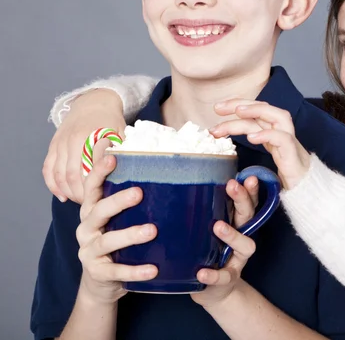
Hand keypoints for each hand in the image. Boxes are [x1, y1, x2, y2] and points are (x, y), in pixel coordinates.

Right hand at [42, 89, 125, 203]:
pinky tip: (62, 196)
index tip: (103, 200)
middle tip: (91, 205)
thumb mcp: (121, 134)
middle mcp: (72, 140)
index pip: (90, 170)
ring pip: (58, 175)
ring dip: (67, 191)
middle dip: (80, 194)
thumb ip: (121, 152)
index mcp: (92, 137)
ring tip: (80, 202)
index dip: (94, 188)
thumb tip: (129, 174)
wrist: (94, 102)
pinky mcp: (53, 145)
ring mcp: (60, 143)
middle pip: (71, 175)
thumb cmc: (111, 121)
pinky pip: (48, 169)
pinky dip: (53, 185)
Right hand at [76, 154, 157, 304]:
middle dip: (118, 201)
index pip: (91, 188)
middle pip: (98, 211)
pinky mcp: (97, 273)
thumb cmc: (116, 243)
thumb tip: (160, 172)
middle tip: (138, 193)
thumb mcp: (118, 220)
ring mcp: (89, 251)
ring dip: (130, 234)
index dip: (99, 172)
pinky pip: (116, 271)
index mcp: (91, 211)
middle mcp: (86, 228)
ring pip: (107, 241)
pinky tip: (153, 269)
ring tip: (152, 230)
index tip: (113, 158)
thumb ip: (129, 201)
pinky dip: (134, 270)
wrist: (102, 283)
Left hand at [190, 173, 257, 306]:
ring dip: (233, 235)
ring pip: (246, 245)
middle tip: (232, 186)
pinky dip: (214, 274)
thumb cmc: (208, 251)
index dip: (250, 189)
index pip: (248, 202)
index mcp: (237, 222)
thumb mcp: (207, 229)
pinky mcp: (228, 278)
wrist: (213, 289)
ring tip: (218, 226)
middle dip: (242, 199)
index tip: (248, 176)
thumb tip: (181, 182)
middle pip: (249, 216)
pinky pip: (224, 276)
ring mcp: (238, 258)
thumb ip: (203, 210)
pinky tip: (202, 272)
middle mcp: (243, 237)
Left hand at [210, 99, 310, 189]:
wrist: (307, 190)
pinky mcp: (294, 155)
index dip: (238, 105)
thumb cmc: (284, 172)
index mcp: (274, 130)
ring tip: (238, 112)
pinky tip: (252, 138)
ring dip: (257, 111)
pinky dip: (268, 135)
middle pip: (264, 109)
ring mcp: (290, 142)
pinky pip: (283, 139)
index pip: (257, 111)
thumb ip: (253, 138)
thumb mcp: (264, 153)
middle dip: (241, 104)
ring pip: (277, 117)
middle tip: (217, 108)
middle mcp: (282, 131)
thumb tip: (224, 131)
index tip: (218, 108)